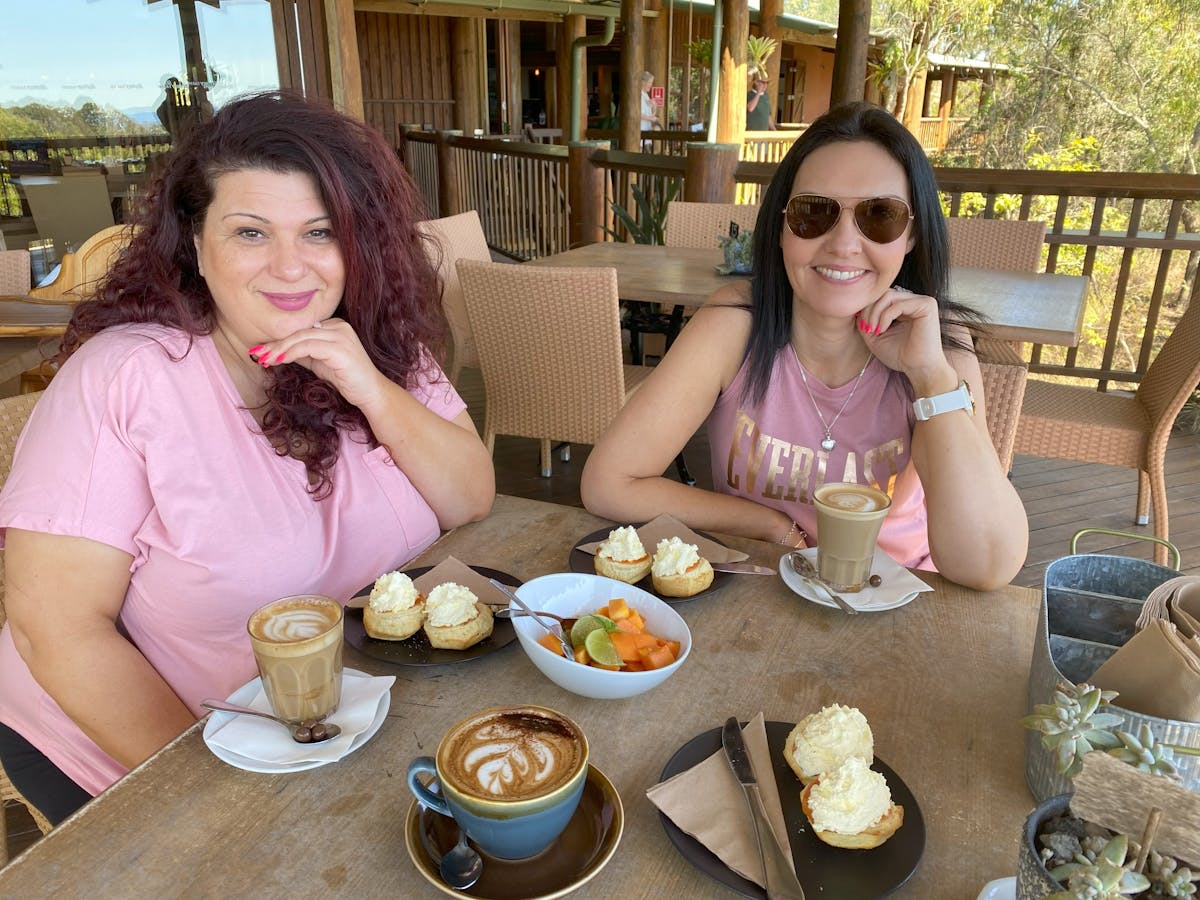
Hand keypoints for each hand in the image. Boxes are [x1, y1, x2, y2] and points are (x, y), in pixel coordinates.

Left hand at [249, 318, 387, 410]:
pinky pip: (309, 346)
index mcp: (335, 325)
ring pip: (302, 337)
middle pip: (300, 331)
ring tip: (266, 359)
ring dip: (280, 349)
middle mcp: (339, 326)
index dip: (281, 340)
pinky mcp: (340, 348)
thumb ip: (303, 353)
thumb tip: (278, 351)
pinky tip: (280, 360)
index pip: (302, 329)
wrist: (370, 392)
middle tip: (258, 354)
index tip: (262, 351)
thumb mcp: (319, 362)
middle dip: (276, 344)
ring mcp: (341, 336)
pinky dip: (291, 353)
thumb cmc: (347, 378)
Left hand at [856, 287, 955, 391]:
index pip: (880, 296)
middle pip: (883, 293)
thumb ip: (865, 320)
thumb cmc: (900, 355)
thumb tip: (854, 306)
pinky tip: (882, 330)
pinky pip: (898, 304)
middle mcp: (913, 300)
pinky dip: (885, 316)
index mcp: (903, 306)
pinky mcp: (927, 305)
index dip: (867, 309)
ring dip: (875, 313)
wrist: (918, 369)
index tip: (863, 328)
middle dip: (869, 310)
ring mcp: (921, 301)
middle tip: (866, 329)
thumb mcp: (874, 336)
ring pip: (888, 296)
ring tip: (873, 330)